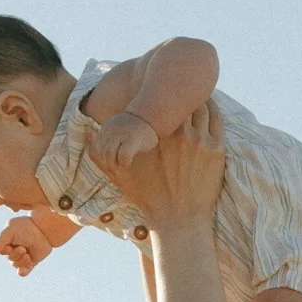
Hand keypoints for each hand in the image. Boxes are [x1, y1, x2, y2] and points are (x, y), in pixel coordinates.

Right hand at [0, 215, 64, 274]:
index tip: (10, 245)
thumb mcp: (11, 231)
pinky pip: (23, 272)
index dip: (5, 250)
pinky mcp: (31, 262)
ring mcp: (22, 256)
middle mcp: (14, 250)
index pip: (2, 251)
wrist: (44, 230)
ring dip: (21, 261)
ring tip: (27, 255)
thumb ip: (1, 239)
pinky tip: (23, 270)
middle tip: (23, 248)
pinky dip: (22, 272)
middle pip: (9, 259)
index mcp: (8, 242)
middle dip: (15, 255)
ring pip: (16, 265)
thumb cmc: (27, 227)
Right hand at [89, 94, 225, 232]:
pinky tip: (208, 107)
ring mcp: (200, 140)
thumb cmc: (148, 197)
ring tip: (195, 92)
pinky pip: (216, 118)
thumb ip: (100, 154)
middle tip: (180, 83)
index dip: (161, 91)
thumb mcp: (120, 175)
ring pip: (202, 105)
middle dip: (181, 90)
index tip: (161, 87)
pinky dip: (212, 108)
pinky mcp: (216, 149)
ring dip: (198, 97)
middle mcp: (178, 134)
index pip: (159, 101)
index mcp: (155, 135)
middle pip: (183, 99)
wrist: (178, 218)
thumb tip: (84, 134)